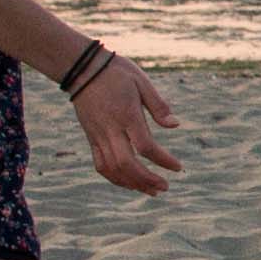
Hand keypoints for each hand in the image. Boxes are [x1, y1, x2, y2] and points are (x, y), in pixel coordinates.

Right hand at [70, 49, 182, 195]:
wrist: (81, 68)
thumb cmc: (116, 72)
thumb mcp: (141, 82)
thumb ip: (158, 106)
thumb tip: (175, 125)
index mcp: (126, 115)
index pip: (146, 147)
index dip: (163, 160)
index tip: (178, 167)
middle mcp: (110, 129)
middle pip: (127, 164)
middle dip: (147, 180)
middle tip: (165, 187)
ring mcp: (98, 135)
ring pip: (112, 169)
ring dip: (132, 184)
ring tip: (151, 191)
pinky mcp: (91, 138)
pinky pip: (101, 165)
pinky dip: (115, 178)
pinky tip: (129, 183)